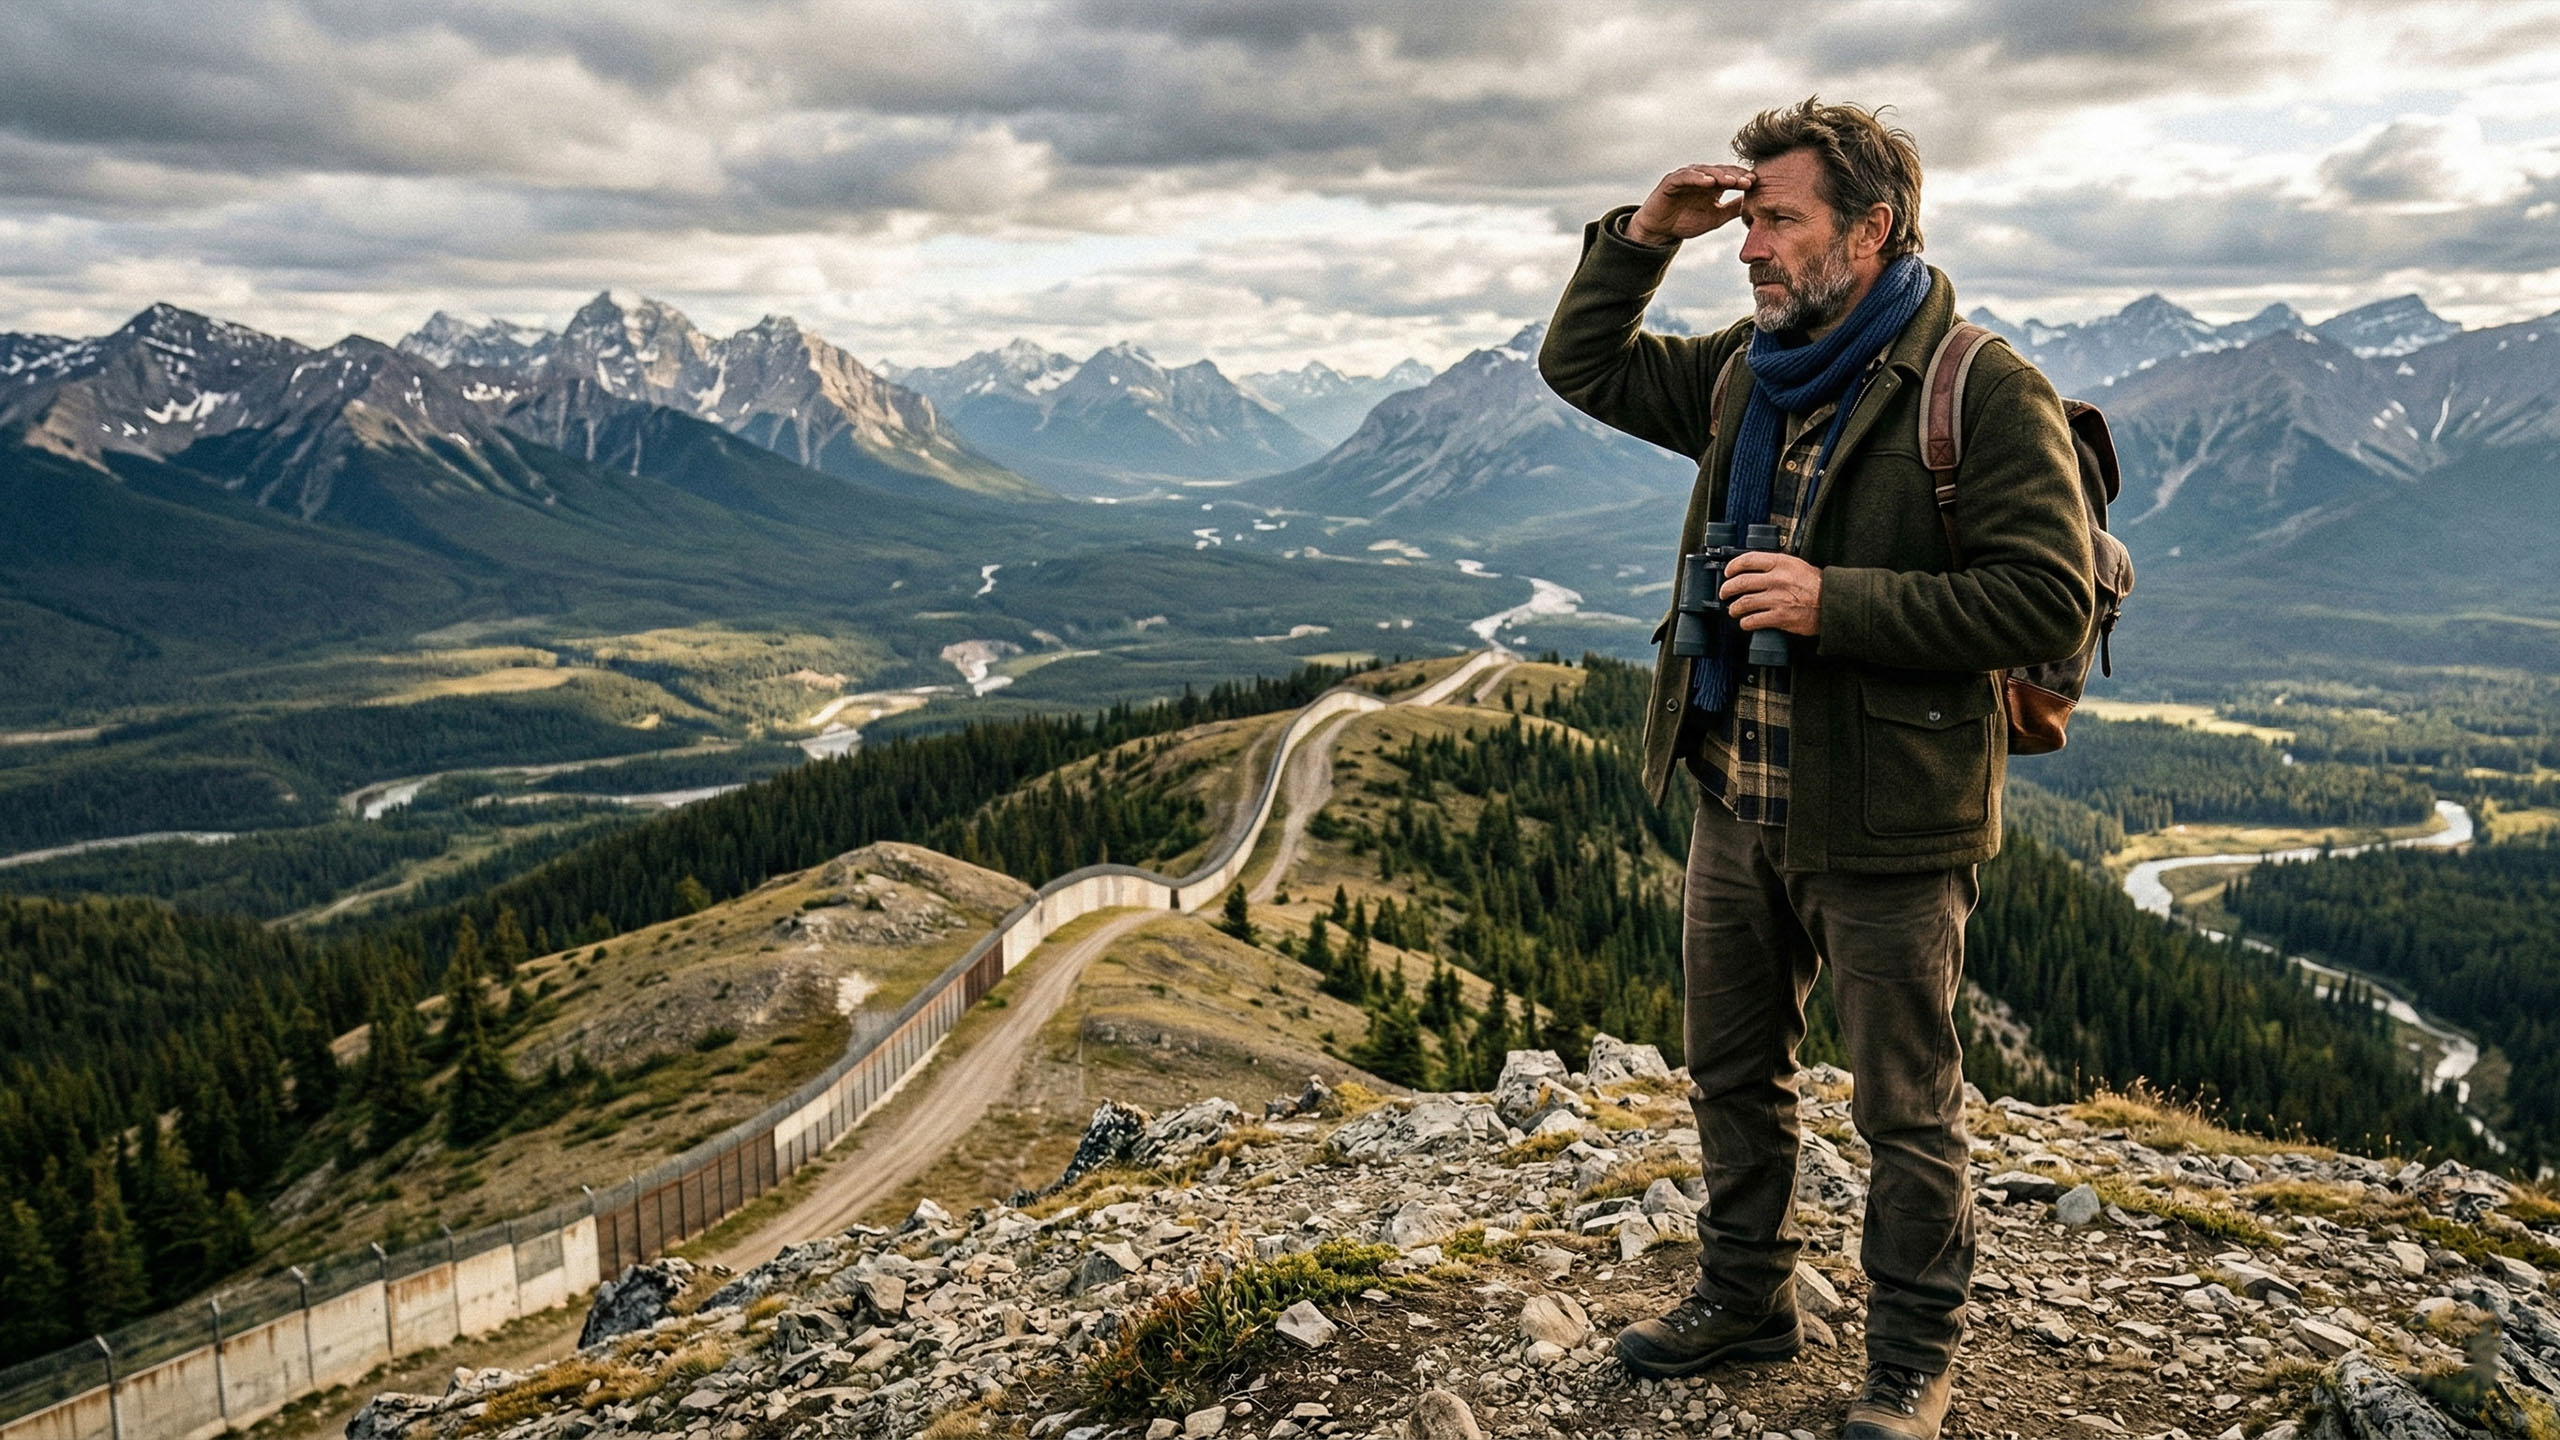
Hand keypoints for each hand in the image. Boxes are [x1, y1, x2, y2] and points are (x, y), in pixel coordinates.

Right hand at [1627, 164, 1753, 245]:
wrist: (1659, 231)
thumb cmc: (1686, 222)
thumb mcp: (1716, 217)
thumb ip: (1733, 209)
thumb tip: (1756, 204)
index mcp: (1713, 184)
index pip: (1731, 176)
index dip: (1743, 179)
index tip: (1756, 184)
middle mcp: (1701, 176)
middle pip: (1721, 171)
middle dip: (1735, 175)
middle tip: (1748, 181)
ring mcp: (1686, 176)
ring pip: (1706, 171)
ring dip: (1719, 175)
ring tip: (1731, 181)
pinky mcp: (1672, 181)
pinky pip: (1685, 176)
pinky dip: (1697, 177)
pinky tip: (1708, 181)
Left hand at [1720, 551, 1821, 635]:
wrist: (1834, 603)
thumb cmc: (1818, 586)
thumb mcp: (1798, 566)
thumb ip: (1777, 566)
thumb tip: (1756, 570)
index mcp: (1782, 563)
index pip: (1748, 560)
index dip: (1733, 566)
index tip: (1728, 572)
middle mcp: (1777, 579)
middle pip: (1741, 582)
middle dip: (1727, 589)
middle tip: (1724, 593)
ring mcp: (1778, 598)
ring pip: (1744, 603)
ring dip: (1734, 608)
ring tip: (1733, 610)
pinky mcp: (1780, 617)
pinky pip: (1754, 620)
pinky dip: (1746, 623)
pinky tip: (1746, 623)